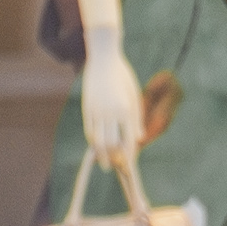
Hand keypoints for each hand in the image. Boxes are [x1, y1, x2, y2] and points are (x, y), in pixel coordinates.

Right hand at [81, 42, 144, 161]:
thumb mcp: (134, 95)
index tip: (130, 162)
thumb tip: (139, 138)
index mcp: (126, 109)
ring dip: (101, 154)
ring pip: (98, 140)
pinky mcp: (87, 108)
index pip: (128, 139)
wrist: (104, 58)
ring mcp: (97, 110)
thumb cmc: (123, 76)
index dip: (129, 153)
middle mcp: (111, 112)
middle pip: (111, 144)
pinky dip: (93, 141)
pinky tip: (97, 146)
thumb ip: (136, 117)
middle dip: (114, 158)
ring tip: (104, 163)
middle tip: (116, 166)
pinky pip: (89, 130)